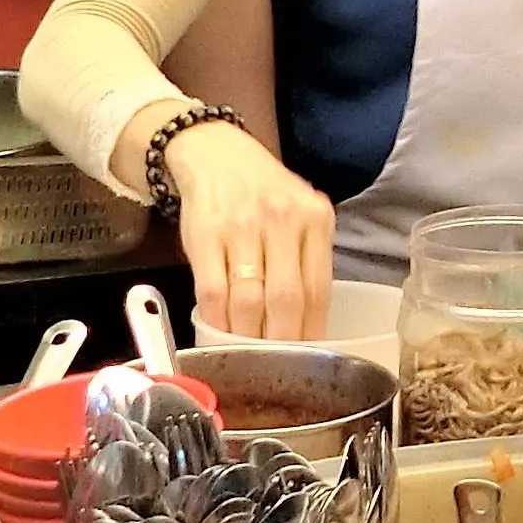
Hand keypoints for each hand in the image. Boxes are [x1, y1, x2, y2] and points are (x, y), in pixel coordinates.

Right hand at [162, 120, 336, 341]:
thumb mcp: (299, 215)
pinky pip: (213, 293)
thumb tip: (310, 327)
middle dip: (282, 343)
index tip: (309, 359)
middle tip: (277, 368)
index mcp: (314, 218)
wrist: (216, 154)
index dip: (312, 331)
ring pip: (249, 301)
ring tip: (249, 356)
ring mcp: (242, 227)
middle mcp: (281, 220)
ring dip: (248, 338)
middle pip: (286, 299)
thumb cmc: (264, 193)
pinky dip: (217, 321)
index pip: (318, 289)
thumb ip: (307, 261)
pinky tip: (221, 333)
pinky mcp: (205, 236)